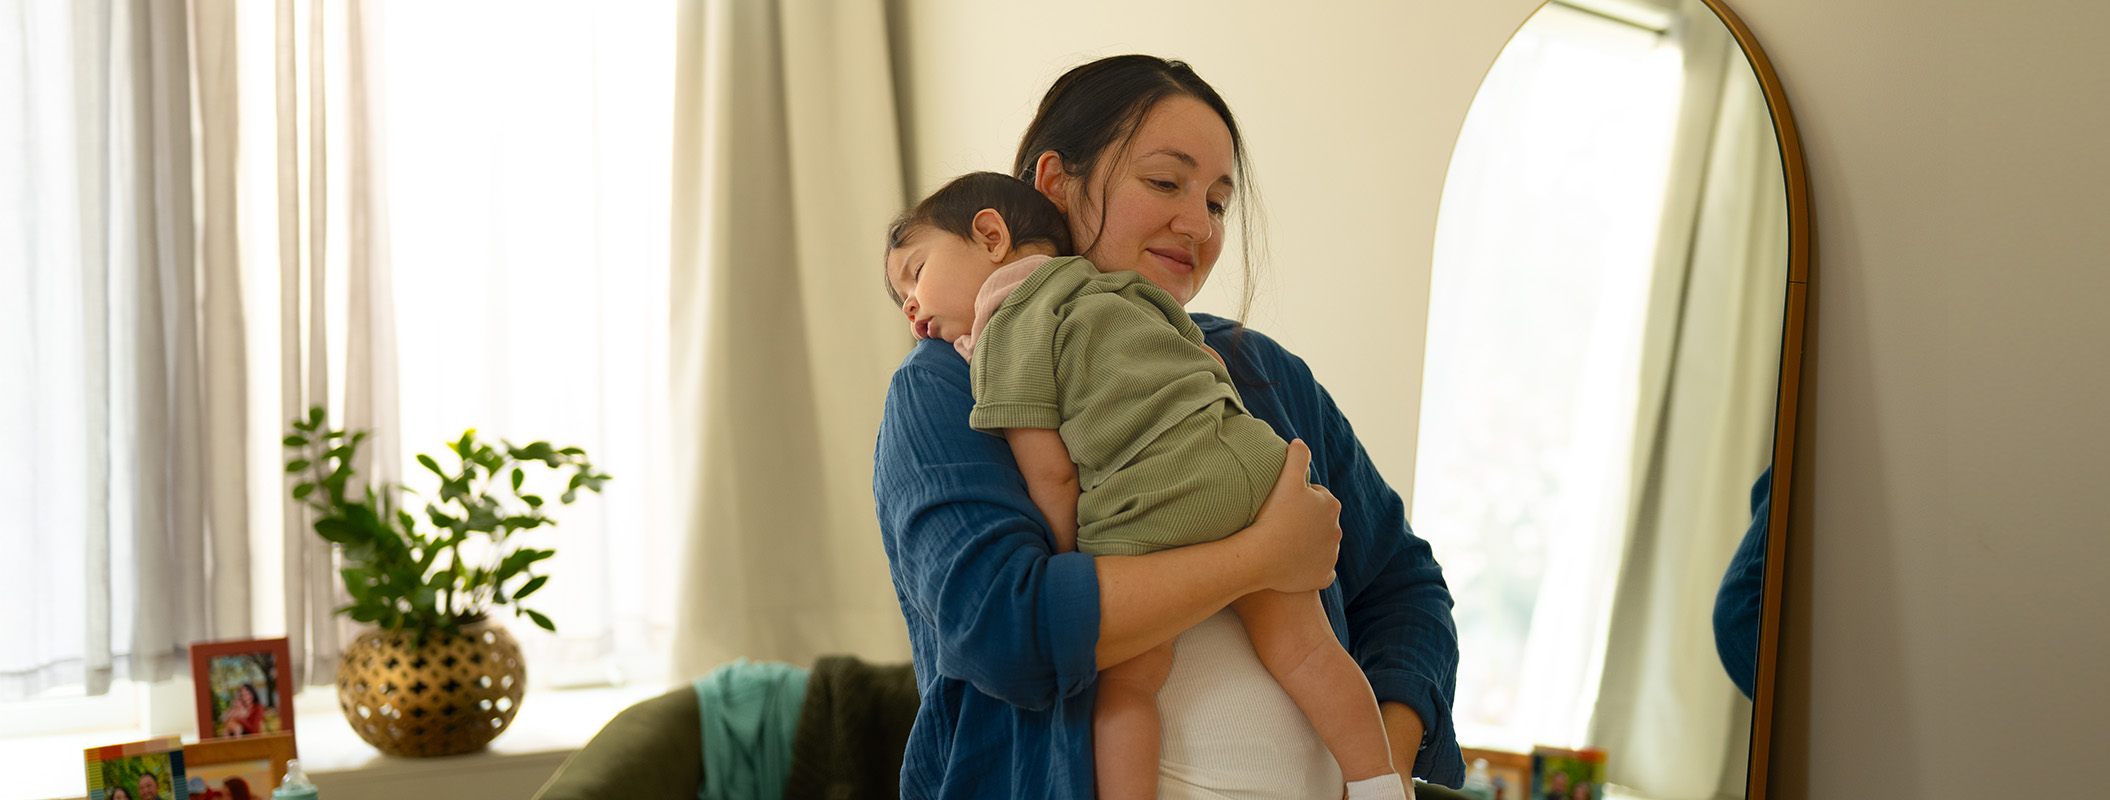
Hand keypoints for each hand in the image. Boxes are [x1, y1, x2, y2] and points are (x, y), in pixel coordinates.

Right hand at [1245, 439, 1340, 593]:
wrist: (1261, 557)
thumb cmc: (1272, 515)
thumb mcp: (1285, 478)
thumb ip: (1296, 456)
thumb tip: (1299, 442)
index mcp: (1331, 505)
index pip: (1314, 496)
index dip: (1295, 498)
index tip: (1280, 504)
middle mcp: (1337, 530)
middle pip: (1317, 521)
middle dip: (1304, 521)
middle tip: (1279, 522)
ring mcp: (1330, 556)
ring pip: (1319, 545)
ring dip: (1306, 543)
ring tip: (1283, 543)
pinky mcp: (1322, 576)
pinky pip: (1319, 571)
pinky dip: (1309, 568)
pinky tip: (1294, 566)